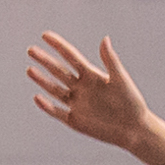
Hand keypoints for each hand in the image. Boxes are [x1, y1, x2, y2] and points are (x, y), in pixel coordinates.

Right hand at [24, 31, 164, 164]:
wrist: (135, 129)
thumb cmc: (132, 102)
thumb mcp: (121, 79)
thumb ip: (110, 60)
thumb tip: (104, 38)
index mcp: (92, 75)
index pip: (71, 57)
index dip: (58, 45)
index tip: (45, 35)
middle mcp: (81, 88)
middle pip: (59, 71)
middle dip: (45, 60)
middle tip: (31, 50)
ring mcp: (76, 104)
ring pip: (55, 90)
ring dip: (42, 80)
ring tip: (29, 70)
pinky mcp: (74, 120)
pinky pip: (57, 112)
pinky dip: (47, 106)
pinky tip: (37, 98)